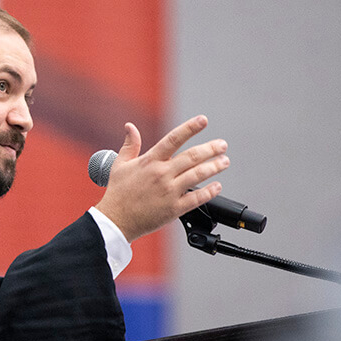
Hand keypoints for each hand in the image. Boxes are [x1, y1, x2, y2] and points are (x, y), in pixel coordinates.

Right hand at [94, 115, 228, 241]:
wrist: (116, 220)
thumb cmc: (118, 192)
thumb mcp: (119, 165)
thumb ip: (130, 145)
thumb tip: (130, 126)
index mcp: (150, 161)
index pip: (173, 139)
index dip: (190, 128)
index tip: (203, 120)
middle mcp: (161, 174)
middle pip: (192, 157)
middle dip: (211, 149)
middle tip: (222, 145)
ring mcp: (169, 191)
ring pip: (197, 175)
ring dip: (214, 167)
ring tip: (224, 161)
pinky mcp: (174, 209)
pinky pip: (196, 198)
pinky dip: (209, 191)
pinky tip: (217, 185)